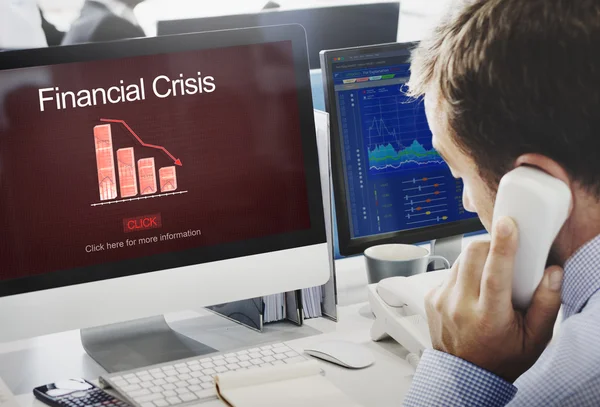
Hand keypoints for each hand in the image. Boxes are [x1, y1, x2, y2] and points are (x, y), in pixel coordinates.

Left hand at [425, 217, 563, 381]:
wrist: (464, 375)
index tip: (507, 224)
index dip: (502, 245)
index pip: (494, 274)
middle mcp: (460, 307)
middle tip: (502, 253)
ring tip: (487, 278)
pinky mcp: (431, 297)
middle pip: (472, 255)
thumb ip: (546, 305)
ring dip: (476, 259)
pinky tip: (472, 290)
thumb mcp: (534, 339)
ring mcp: (442, 301)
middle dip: (489, 244)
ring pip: (460, 259)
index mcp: (489, 317)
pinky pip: (449, 271)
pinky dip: (463, 273)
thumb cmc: (500, 357)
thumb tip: (552, 273)